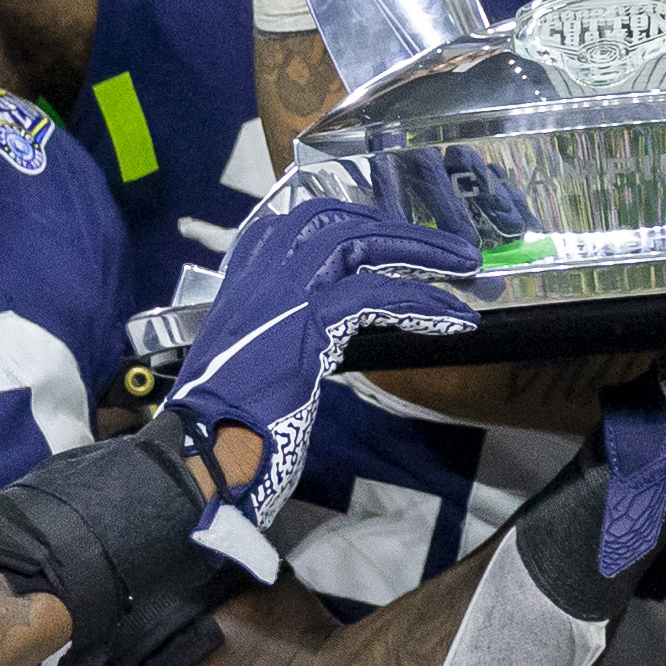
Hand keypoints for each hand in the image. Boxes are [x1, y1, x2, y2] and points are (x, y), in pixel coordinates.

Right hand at [170, 194, 480, 525]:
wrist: (199, 449)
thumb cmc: (223, 419)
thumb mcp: (249, 359)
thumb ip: (280, 333)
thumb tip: (322, 333)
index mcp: (243, 278)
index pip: (297, 220)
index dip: (348, 216)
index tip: (384, 223)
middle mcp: (261, 272)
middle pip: (338, 223)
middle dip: (398, 230)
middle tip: (447, 248)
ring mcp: (283, 291)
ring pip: (362, 246)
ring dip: (422, 252)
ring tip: (466, 267)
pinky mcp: (309, 320)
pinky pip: (378, 294)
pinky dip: (422, 302)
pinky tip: (453, 320)